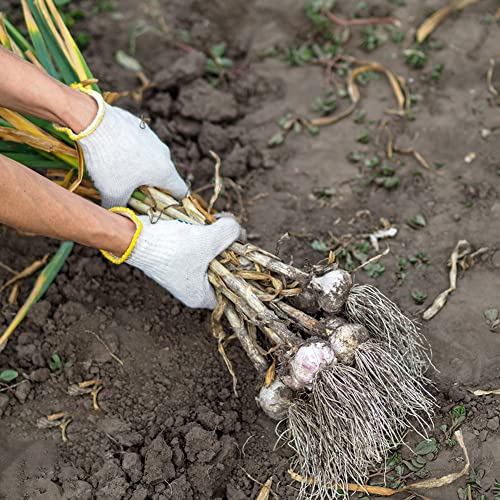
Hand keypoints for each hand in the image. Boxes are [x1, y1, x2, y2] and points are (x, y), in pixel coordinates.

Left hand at [76, 91, 187, 207]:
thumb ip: (118, 208)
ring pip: (151, 159)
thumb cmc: (108, 162)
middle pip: (164, 177)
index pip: (181, 192)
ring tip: (117, 172)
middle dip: (151, 187)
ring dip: (139, 168)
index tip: (162, 208)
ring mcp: (152, 137)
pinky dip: (129, 151)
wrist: (92, 122)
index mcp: (165, 172)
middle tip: (132, 194)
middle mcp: (164, 154)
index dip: (174, 203)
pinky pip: (138, 144)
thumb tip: (115, 216)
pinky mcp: (139, 126)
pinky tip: (111, 153)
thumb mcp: (112, 193)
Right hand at [126, 215, 240, 308]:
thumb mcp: (209, 239)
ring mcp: (181, 276)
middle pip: (222, 272)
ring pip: (209, 258)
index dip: (241, 272)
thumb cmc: (171, 247)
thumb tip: (238, 228)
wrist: (134, 238)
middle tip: (231, 236)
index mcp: (200, 297)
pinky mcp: (174, 261)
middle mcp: (191, 290)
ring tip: (216, 227)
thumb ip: (230, 233)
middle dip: (228, 252)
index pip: (231, 291)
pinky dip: (201, 239)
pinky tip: (202, 226)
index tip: (244, 254)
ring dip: (214, 242)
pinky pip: (196, 251)